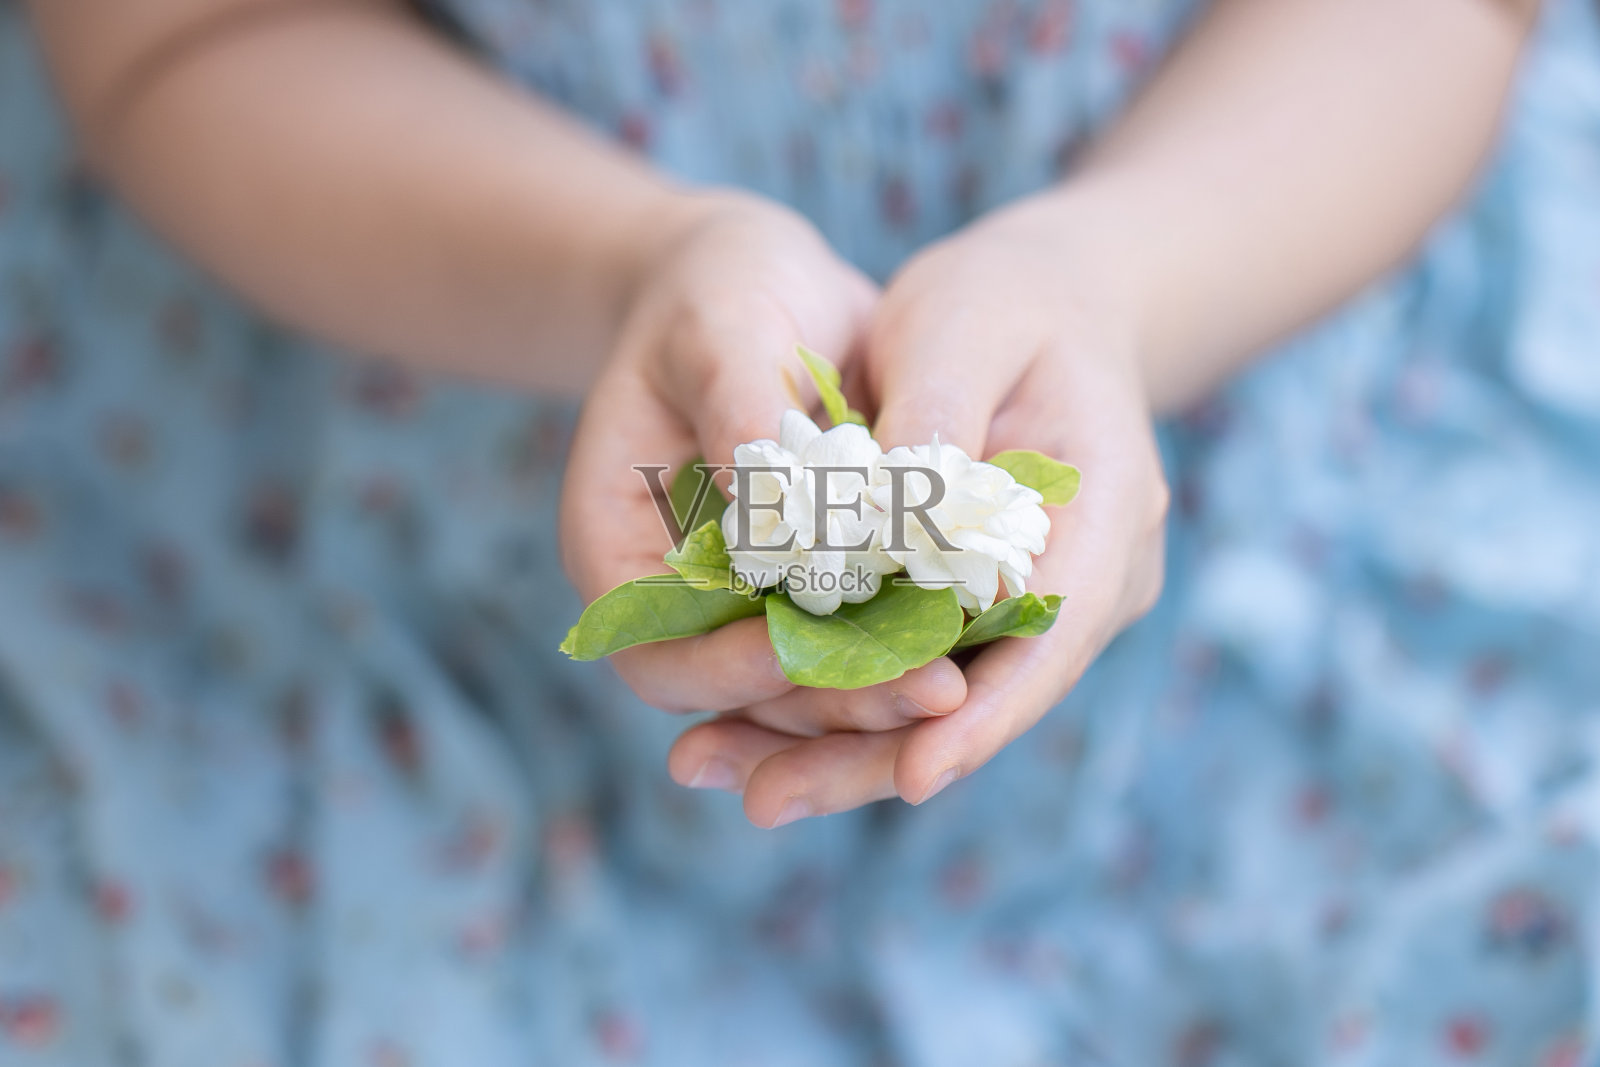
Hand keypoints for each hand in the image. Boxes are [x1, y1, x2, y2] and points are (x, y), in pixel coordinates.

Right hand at [561, 191, 968, 738]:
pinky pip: (853, 642)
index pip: (657, 648)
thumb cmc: (719, 290)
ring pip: (802, 684)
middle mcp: (677, 592)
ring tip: (958, 684)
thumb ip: (738, 415)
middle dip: (829, 696)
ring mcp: (746, 598)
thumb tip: (776, 516)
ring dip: (877, 692)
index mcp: (616, 544)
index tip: (809, 650)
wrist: (767, 283)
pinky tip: (971, 642)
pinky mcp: (813, 587)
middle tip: (928, 690)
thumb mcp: (719, 331)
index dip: (728, 667)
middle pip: (738, 689)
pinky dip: (904, 648)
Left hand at [669, 193, 1169, 824]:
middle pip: (994, 695)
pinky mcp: (990, 607)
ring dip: (854, 749)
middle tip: (769, 801)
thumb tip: (879, 517)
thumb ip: (932, 414)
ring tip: (747, 792)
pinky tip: (760, 738)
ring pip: (954, 701)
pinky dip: (850, 703)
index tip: (913, 771)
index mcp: (1108, 512)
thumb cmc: (1005, 303)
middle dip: (887, 755)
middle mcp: (1091, 578)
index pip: (1052, 632)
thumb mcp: (962, 324)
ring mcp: (1046, 601)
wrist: (1046, 304)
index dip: (985, 711)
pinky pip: (924, 670)